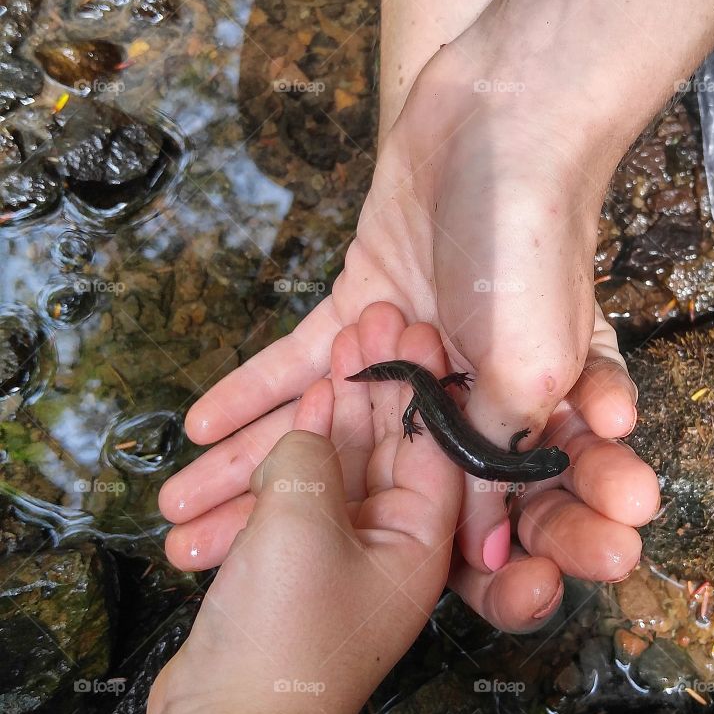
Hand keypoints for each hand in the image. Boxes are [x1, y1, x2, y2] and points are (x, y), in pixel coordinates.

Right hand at [147, 310, 461, 713]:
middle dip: (386, 380)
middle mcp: (397, 543)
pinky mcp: (300, 561)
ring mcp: (347, 552)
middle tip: (377, 314)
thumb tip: (310, 428)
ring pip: (349, 462)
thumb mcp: (302, 523)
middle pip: (396, 446)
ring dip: (341, 407)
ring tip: (339, 340)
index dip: (423, 381)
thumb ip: (312, 457)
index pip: (439, 446)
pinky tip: (302, 407)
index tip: (414, 326)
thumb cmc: (285, 631)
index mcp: (426, 541)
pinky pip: (307, 491)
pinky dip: (300, 453)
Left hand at [159, 43, 659, 630]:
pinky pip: (301, 358)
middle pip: (363, 477)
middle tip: (206, 563)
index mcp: (514, 421)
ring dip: (250, 466)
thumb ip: (497, 457)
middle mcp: (460, 394)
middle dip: (287, 523)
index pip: (443, 514)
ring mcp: (405, 347)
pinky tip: (199, 431)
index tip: (314, 593)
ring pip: (321, 424)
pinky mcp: (362, 300)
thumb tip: (483, 555)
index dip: (367, 556)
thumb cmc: (533, 250)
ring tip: (179, 518)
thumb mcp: (530, 369)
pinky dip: (253, 389)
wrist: (504, 120)